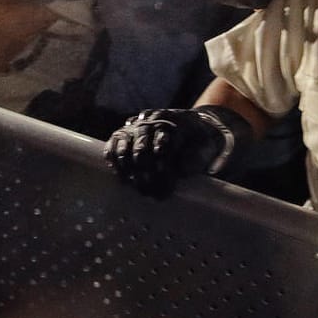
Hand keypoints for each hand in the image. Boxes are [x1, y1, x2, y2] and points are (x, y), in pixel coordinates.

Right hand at [104, 106, 245, 196]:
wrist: (188, 125)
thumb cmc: (198, 140)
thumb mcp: (206, 147)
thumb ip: (196, 158)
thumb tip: (179, 170)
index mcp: (171, 123)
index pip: (163, 146)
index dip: (164, 170)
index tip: (168, 188)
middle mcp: (149, 122)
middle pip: (142, 151)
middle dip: (147, 176)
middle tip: (153, 194)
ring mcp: (133, 127)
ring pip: (124, 149)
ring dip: (131, 173)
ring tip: (140, 190)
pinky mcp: (121, 135)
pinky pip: (111, 149)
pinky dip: (115, 165)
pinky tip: (124, 180)